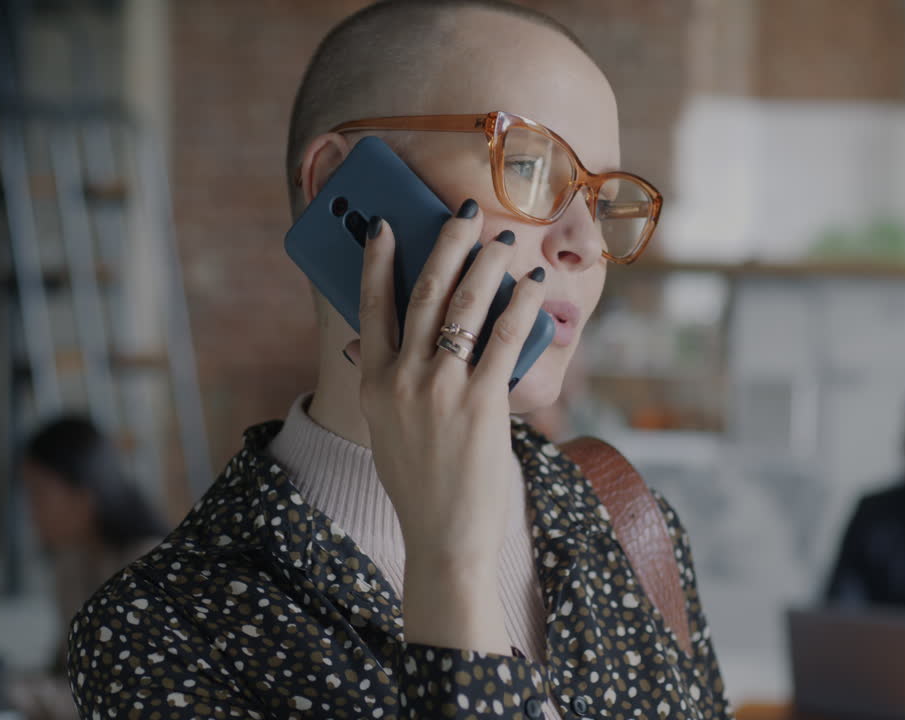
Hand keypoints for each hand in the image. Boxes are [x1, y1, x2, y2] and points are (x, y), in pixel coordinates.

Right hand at [354, 202, 545, 653]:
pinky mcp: (482, 403)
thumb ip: (387, 384)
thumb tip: (381, 346)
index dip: (377, 261)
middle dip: (445, 246)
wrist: (443, 535)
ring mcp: (441, 389)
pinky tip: (533, 285)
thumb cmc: (420, 481)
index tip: (384, 226)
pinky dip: (521, 305)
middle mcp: (403, 379)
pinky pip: (505, 339)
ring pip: (464, 307)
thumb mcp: (388, 429)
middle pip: (424, 293)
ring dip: (485, 265)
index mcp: (375, 382)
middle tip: (462, 216)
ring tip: (501, 241)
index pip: (371, 306)